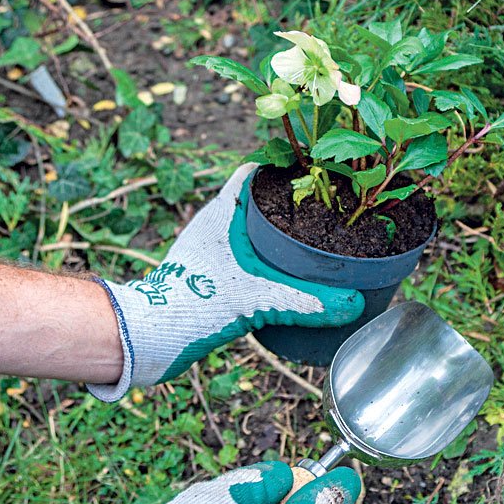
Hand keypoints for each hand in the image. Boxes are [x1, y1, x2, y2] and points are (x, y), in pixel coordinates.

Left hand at [89, 164, 363, 400]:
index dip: (281, 167)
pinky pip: (241, 252)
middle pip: (253, 198)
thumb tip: (353, 303)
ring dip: (274, 230)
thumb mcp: (258, 301)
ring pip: (246, 226)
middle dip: (286, 199)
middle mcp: (212, 226)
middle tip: (322, 206)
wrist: (150, 336)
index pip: (252, 173)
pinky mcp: (206, 273)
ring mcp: (207, 249)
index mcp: (222, 216)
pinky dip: (263, 255)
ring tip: (309, 239)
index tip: (313, 170)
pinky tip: (283, 274)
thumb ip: (308, 303)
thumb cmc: (195, 306)